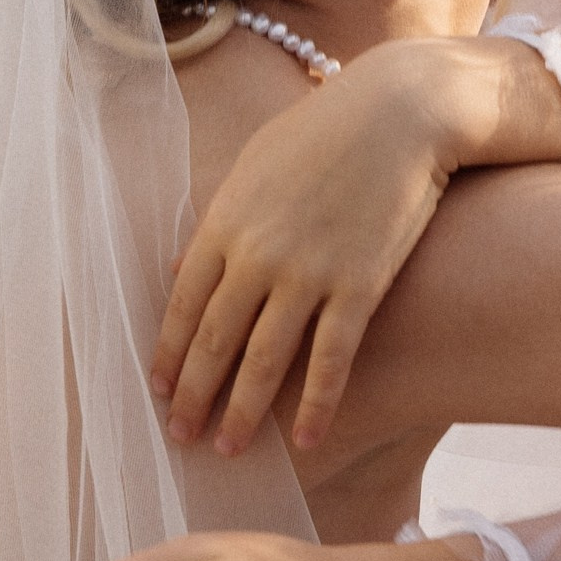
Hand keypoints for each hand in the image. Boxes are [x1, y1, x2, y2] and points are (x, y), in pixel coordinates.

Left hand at [156, 35, 560, 455]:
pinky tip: (305, 438)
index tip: (160, 393)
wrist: (401, 111)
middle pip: (215, 341)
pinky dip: (317, 404)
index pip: (183, 306)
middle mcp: (258, 255)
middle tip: (181, 438)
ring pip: (265, 360)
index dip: (169, 355)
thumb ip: (216, 221)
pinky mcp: (360, 286)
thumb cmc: (326, 131)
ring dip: (243, 411)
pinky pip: (331, 359)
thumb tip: (180, 268)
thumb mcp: (254, 166)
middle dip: (194, 396)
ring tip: (229, 449)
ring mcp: (309, 273)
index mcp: (225, 223)